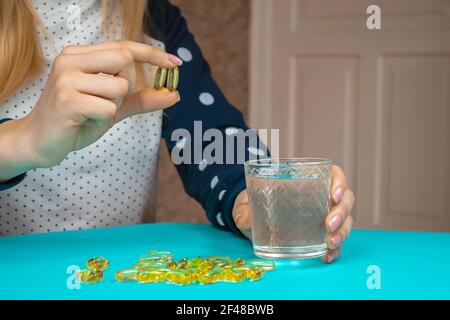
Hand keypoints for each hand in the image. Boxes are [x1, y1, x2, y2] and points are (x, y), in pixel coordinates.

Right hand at [16, 40, 179, 169]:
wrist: (41, 142)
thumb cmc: (77, 120)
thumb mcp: (114, 106)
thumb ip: (142, 99)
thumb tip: (175, 95)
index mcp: (80, 56)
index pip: (124, 46)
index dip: (152, 54)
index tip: (176, 63)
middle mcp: (71, 60)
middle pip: (124, 59)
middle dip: (128, 84)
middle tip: (109, 102)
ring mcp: (67, 78)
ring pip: (120, 87)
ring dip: (114, 107)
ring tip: (91, 114)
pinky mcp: (67, 100)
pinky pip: (109, 109)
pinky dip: (103, 120)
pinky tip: (84, 122)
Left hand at [232, 165, 354, 262]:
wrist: (253, 219)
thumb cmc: (256, 202)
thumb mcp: (247, 203)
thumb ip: (244, 210)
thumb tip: (246, 219)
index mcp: (309, 180)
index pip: (334, 175)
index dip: (339, 182)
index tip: (334, 195)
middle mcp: (322, 197)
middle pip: (345, 200)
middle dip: (341, 212)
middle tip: (329, 224)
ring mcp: (324, 216)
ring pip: (345, 221)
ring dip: (342, 232)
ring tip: (330, 243)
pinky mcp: (321, 235)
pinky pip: (336, 241)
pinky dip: (335, 249)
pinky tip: (327, 256)